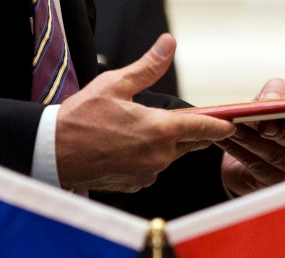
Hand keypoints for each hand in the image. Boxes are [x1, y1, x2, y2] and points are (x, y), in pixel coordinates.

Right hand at [55, 33, 235, 192]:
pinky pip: (151, 169)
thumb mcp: (115, 84)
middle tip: (179, 121)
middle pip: (187, 143)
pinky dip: (146, 159)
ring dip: (163, 145)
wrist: (54, 153)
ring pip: (168, 156)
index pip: (202, 128)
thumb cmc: (80, 119)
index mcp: (159, 130)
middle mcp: (159, 156)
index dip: (219, 126)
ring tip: (135, 131)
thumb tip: (168, 45)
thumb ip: (147, 67)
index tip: (230, 125)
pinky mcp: (136, 184)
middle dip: (188, 132)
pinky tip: (126, 149)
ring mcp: (148, 173)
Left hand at [218, 78, 284, 195]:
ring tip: (230, 125)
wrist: (254, 149)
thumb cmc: (273, 118)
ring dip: (249, 138)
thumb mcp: (278, 99)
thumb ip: (278, 91)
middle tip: (256, 124)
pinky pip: (256, 166)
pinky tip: (223, 138)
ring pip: (274, 155)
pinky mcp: (276, 187)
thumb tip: (271, 100)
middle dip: (275, 132)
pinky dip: (238, 150)